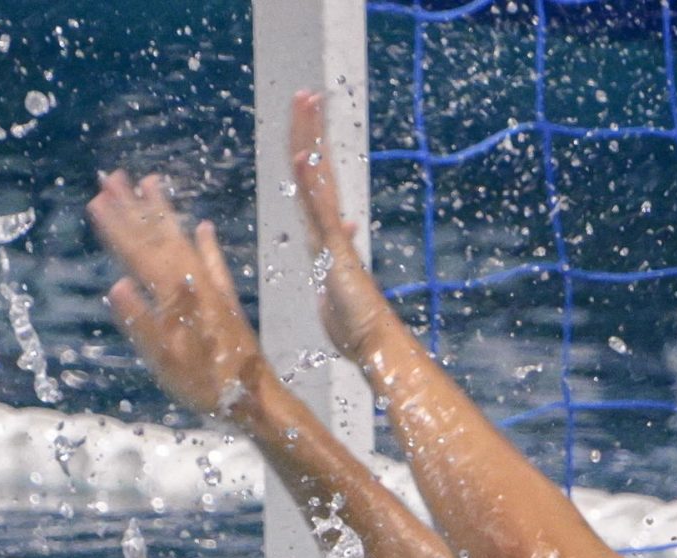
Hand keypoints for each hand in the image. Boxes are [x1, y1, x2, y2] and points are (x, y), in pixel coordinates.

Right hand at [87, 169, 271, 422]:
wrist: (254, 396)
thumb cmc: (207, 384)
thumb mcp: (166, 360)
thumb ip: (142, 322)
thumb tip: (117, 285)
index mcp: (174, 295)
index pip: (138, 253)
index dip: (117, 227)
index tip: (97, 198)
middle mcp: (193, 282)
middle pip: (157, 237)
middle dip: (134, 207)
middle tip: (114, 177)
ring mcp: (211, 287)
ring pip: (182, 239)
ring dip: (164, 212)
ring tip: (151, 182)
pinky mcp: (225, 299)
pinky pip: (213, 261)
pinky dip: (206, 242)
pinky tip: (204, 225)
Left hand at [290, 90, 405, 366]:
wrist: (374, 343)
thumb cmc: (355, 323)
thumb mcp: (337, 282)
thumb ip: (337, 255)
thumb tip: (347, 227)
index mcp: (323, 234)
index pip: (311, 183)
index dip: (307, 150)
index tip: (304, 119)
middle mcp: (328, 228)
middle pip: (314, 169)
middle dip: (310, 131)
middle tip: (307, 94)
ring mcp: (332, 235)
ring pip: (317, 178)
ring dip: (311, 140)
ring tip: (308, 104)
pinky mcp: (335, 250)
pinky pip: (320, 210)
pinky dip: (311, 184)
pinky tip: (303, 158)